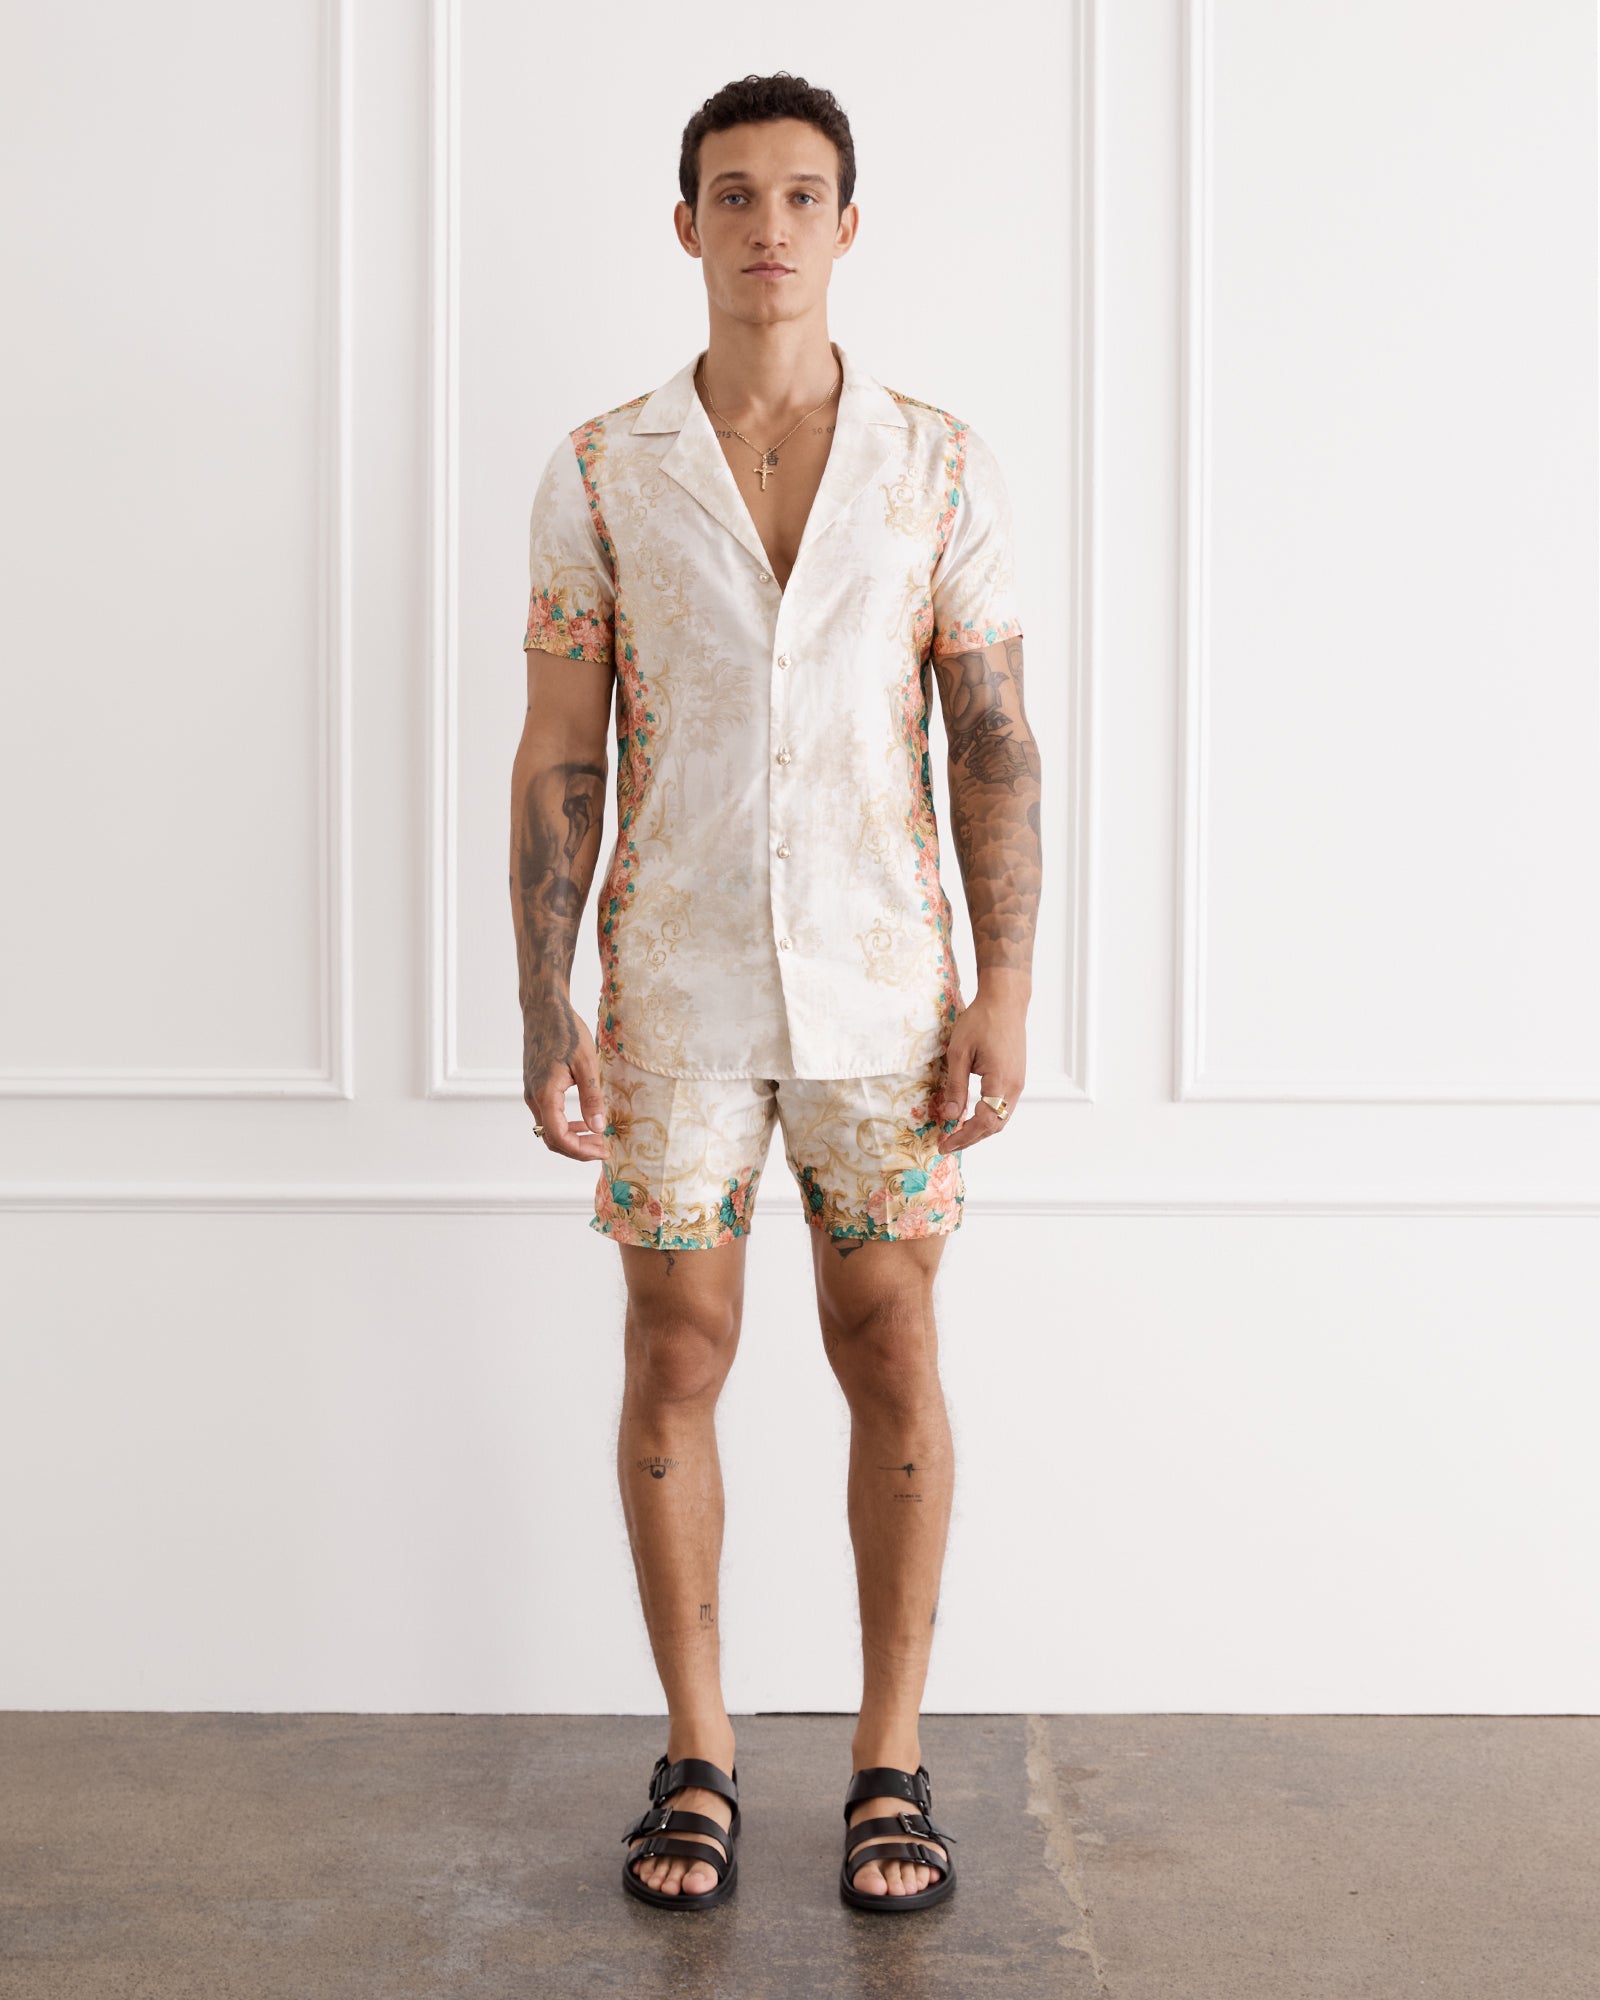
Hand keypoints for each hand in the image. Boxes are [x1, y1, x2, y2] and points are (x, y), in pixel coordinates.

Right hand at [524, 1007, 609, 1161]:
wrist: (544, 1009)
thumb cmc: (566, 1030)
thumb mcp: (586, 1063)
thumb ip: (591, 1097)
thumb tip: (599, 1127)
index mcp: (545, 1094)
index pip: (559, 1137)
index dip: (581, 1150)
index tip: (603, 1151)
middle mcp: (533, 1097)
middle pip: (551, 1139)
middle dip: (577, 1149)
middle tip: (603, 1149)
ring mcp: (531, 1093)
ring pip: (548, 1129)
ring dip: (571, 1138)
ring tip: (597, 1138)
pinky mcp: (535, 1087)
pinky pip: (547, 1116)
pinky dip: (565, 1125)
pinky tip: (584, 1121)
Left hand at [935, 989, 1025, 1153]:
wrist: (1005, 1001)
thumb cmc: (981, 1021)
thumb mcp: (959, 1053)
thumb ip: (955, 1087)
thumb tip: (949, 1116)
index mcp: (1001, 1082)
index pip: (984, 1123)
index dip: (963, 1138)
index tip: (944, 1144)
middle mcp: (1014, 1087)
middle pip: (995, 1126)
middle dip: (970, 1138)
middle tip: (947, 1144)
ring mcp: (1018, 1083)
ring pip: (1001, 1118)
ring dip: (980, 1129)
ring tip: (956, 1133)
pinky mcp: (1016, 1077)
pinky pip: (1003, 1106)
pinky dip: (987, 1117)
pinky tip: (971, 1115)